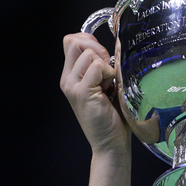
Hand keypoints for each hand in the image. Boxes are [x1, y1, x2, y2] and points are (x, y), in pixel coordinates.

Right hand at [60, 33, 130, 155]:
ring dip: (105, 64)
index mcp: (71, 76)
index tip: (104, 59)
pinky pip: (97, 66)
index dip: (89, 42)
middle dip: (96, 48)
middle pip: (73, 41)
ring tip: (109, 85)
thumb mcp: (107, 85)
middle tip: (108, 71)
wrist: (111, 145)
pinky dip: (109, 73)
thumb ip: (105, 65)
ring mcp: (72, 86)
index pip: (71, 41)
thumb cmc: (113, 118)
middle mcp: (67, 79)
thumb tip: (119, 43)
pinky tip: (111, 89)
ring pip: (87, 53)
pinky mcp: (81, 92)